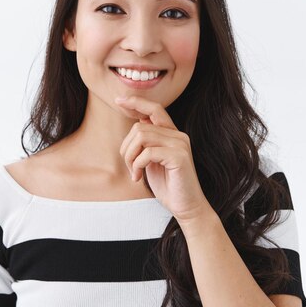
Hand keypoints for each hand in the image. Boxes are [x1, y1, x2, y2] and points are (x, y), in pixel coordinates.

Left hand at [114, 95, 213, 224]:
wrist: (186, 207)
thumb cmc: (168, 185)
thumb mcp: (152, 160)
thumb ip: (146, 142)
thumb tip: (136, 122)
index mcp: (172, 134)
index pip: (154, 109)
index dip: (136, 102)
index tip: (119, 100)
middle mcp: (178, 135)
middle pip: (140, 126)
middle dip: (126, 147)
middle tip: (130, 166)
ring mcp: (180, 144)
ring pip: (141, 136)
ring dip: (130, 156)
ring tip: (134, 172)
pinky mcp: (179, 157)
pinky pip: (147, 152)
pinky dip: (137, 165)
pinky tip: (139, 177)